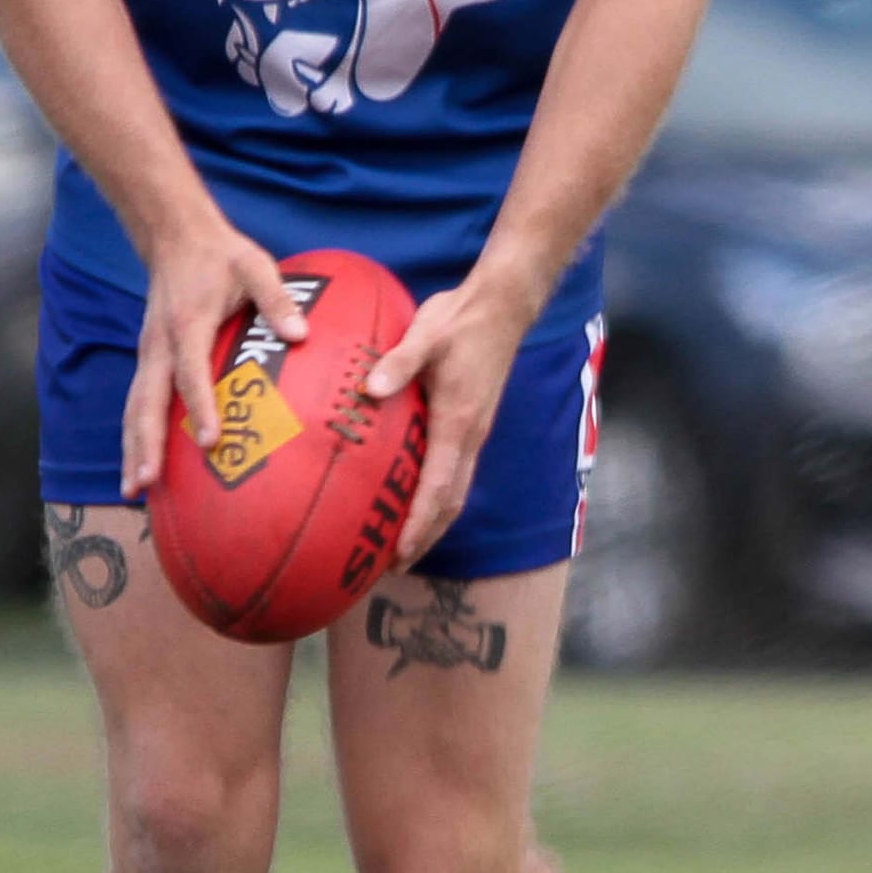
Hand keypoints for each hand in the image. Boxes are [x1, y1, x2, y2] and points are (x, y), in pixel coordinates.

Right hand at [121, 222, 307, 495]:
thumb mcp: (255, 265)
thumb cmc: (221, 255)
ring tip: (134, 489)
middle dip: (145, 444)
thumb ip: (277, 299)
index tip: (210, 442)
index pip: (191, 373)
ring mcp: (149, 353)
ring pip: (135, 407)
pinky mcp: (148, 359)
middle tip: (146, 483)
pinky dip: (134, 435)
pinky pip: (138, 401)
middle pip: (148, 401)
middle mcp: (160, 344)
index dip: (201, 407)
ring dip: (132, 448)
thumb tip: (302, 335)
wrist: (175, 236)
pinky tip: (140, 465)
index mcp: (188, 323)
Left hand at [364, 273, 530, 568]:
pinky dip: (438, 498)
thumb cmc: (460, 318)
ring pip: (456, 491)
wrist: (502, 306)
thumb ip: (398, 361)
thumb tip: (369, 388)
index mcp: (457, 422)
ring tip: (404, 547)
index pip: (438, 487)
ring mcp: (474, 431)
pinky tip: (416, 501)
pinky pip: (456, 473)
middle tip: (393, 566)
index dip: (419, 524)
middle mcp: (470, 435)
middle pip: (450, 502)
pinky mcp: (473, 423)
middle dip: (425, 537)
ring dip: (433, 522)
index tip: (399, 552)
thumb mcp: (425, 333)